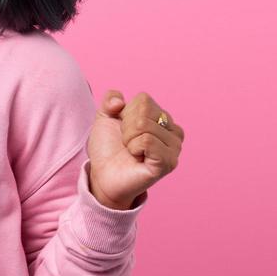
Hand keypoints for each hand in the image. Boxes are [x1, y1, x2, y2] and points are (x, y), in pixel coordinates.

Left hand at [86, 89, 183, 209]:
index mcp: (163, 118)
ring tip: (132, 152)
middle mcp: (174, 131)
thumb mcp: (105, 117)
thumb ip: (110, 99)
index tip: (124, 131)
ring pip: (144, 125)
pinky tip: (137, 158)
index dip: (125, 114)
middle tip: (127, 144)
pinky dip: (134, 148)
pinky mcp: (168, 163)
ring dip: (129, 139)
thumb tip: (119, 101)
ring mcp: (174, 148)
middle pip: (144, 111)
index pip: (143, 100)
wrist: (102, 176)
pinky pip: (147, 141)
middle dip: (126, 127)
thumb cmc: (108, 149)